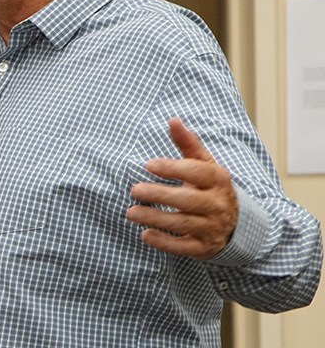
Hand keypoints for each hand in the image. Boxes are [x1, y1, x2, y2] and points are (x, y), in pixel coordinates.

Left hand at [126, 118, 237, 259]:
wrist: (237, 223)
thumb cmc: (210, 187)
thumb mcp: (204, 164)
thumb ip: (187, 144)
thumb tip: (172, 120)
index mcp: (218, 179)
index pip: (196, 172)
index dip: (172, 168)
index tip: (148, 165)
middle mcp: (217, 204)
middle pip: (187, 200)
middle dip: (159, 195)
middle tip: (134, 190)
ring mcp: (212, 227)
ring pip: (182, 223)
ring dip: (155, 218)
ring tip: (131, 212)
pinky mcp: (204, 248)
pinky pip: (184, 247)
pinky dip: (164, 242)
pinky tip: (146, 235)